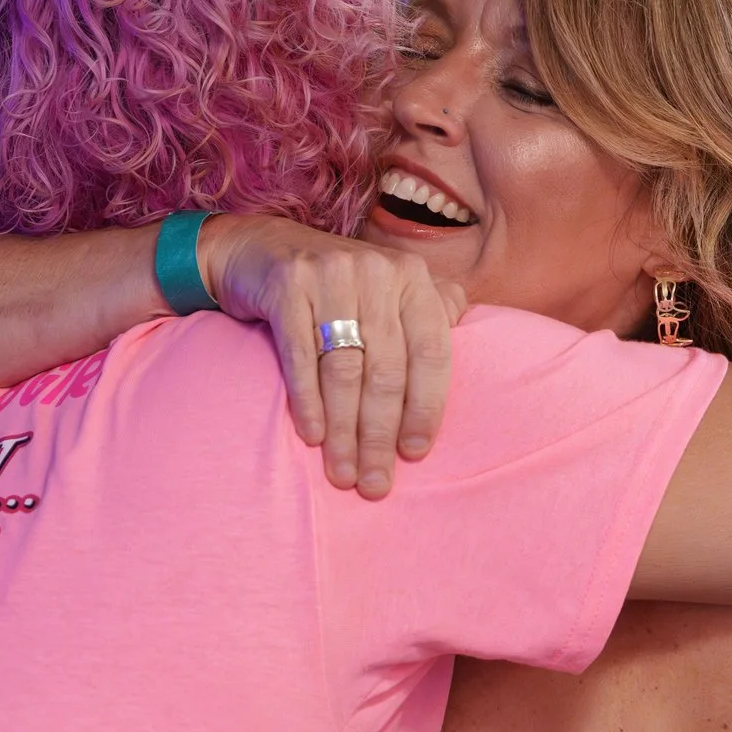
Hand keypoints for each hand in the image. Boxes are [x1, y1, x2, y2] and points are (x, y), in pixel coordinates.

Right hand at [196, 214, 465, 497]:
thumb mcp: (388, 290)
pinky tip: (313, 436)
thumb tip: (469, 338)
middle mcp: (376, 271)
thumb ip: (430, 310)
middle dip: (380, 434)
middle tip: (374, 482)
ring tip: (342, 472)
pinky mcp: (286, 285)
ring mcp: (330, 274)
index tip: (415, 455)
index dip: (425, 408)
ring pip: (344, 368)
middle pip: (386, 369)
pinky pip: (301, 355)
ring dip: (344, 430)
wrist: (262, 248)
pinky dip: (308, 400)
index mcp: (411, 278)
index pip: (430, 352)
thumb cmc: (337, 286)